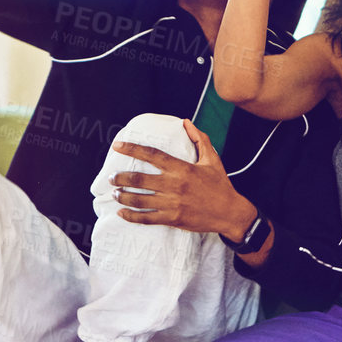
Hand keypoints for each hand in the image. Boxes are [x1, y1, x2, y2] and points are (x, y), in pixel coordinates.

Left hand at [108, 119, 257, 237]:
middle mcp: (174, 185)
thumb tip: (187, 123)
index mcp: (182, 168)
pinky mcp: (172, 218)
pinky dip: (131, 216)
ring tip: (115, 194)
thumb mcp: (212, 159)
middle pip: (139, 180)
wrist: (230, 212)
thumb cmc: (220, 185)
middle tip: (111, 177)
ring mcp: (172, 203)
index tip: (118, 146)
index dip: (133, 149)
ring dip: (123, 196)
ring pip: (139, 199)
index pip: (152, 155)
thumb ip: (199, 139)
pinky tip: (122, 213)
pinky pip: (146, 218)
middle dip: (120, 178)